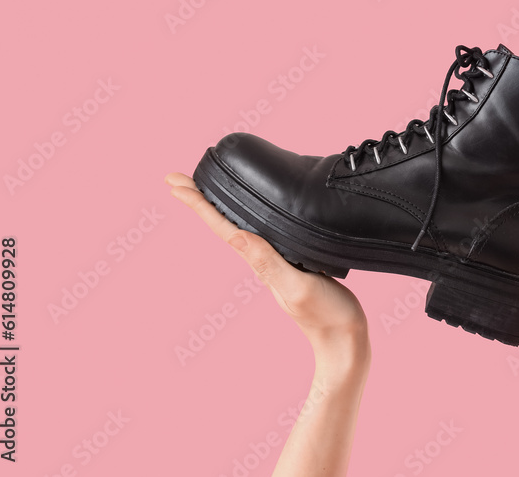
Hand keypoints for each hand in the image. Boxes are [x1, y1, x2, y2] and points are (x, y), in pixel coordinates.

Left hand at [165, 173, 369, 380]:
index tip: (175, 184)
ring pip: (240, 228)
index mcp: (261, 261)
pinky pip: (262, 235)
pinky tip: (252, 214)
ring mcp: (276, 263)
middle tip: (174, 178)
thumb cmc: (326, 315)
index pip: (223, 228)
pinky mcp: (292, 263)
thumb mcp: (297, 287)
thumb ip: (267, 263)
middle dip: (199, 200)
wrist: (344, 340)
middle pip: (224, 224)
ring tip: (203, 190)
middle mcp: (263, 260)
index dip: (199, 205)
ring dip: (219, 208)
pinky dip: (249, 218)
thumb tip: (237, 236)